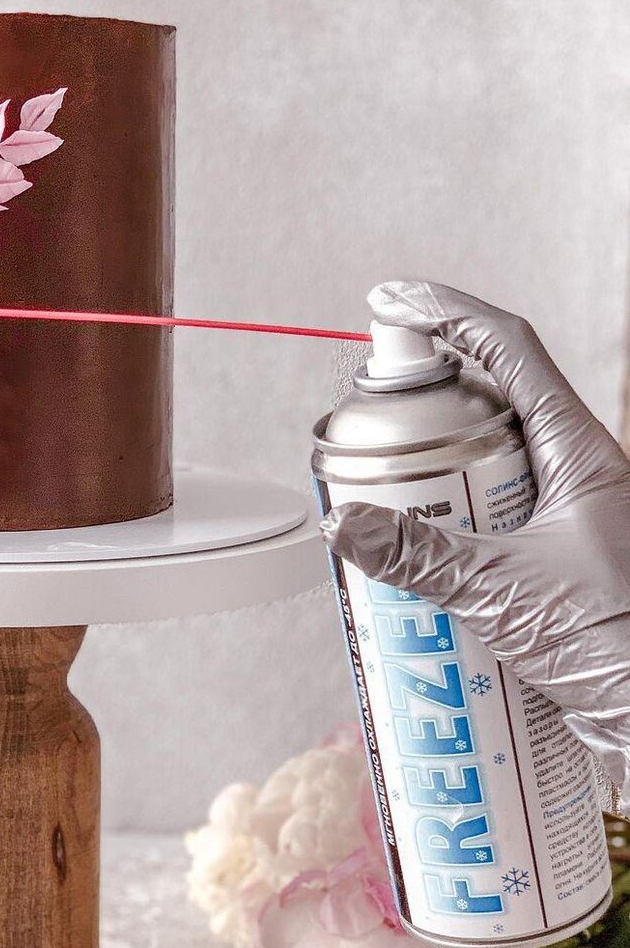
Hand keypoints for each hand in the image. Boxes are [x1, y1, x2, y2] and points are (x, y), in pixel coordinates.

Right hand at [320, 280, 629, 803]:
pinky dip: (445, 527)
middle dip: (424, 410)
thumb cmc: (616, 644)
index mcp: (580, 451)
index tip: (392, 302)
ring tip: (384, 503)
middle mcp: (573, 471)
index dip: (447, 314)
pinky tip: (415, 561)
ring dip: (431, 477)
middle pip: (488, 404)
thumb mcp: (505, 592)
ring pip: (484, 466)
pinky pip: (486, 520)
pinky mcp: (547, 557)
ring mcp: (562, 514)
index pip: (508, 349)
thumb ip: (419, 557)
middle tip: (373, 428)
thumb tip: (345, 525)